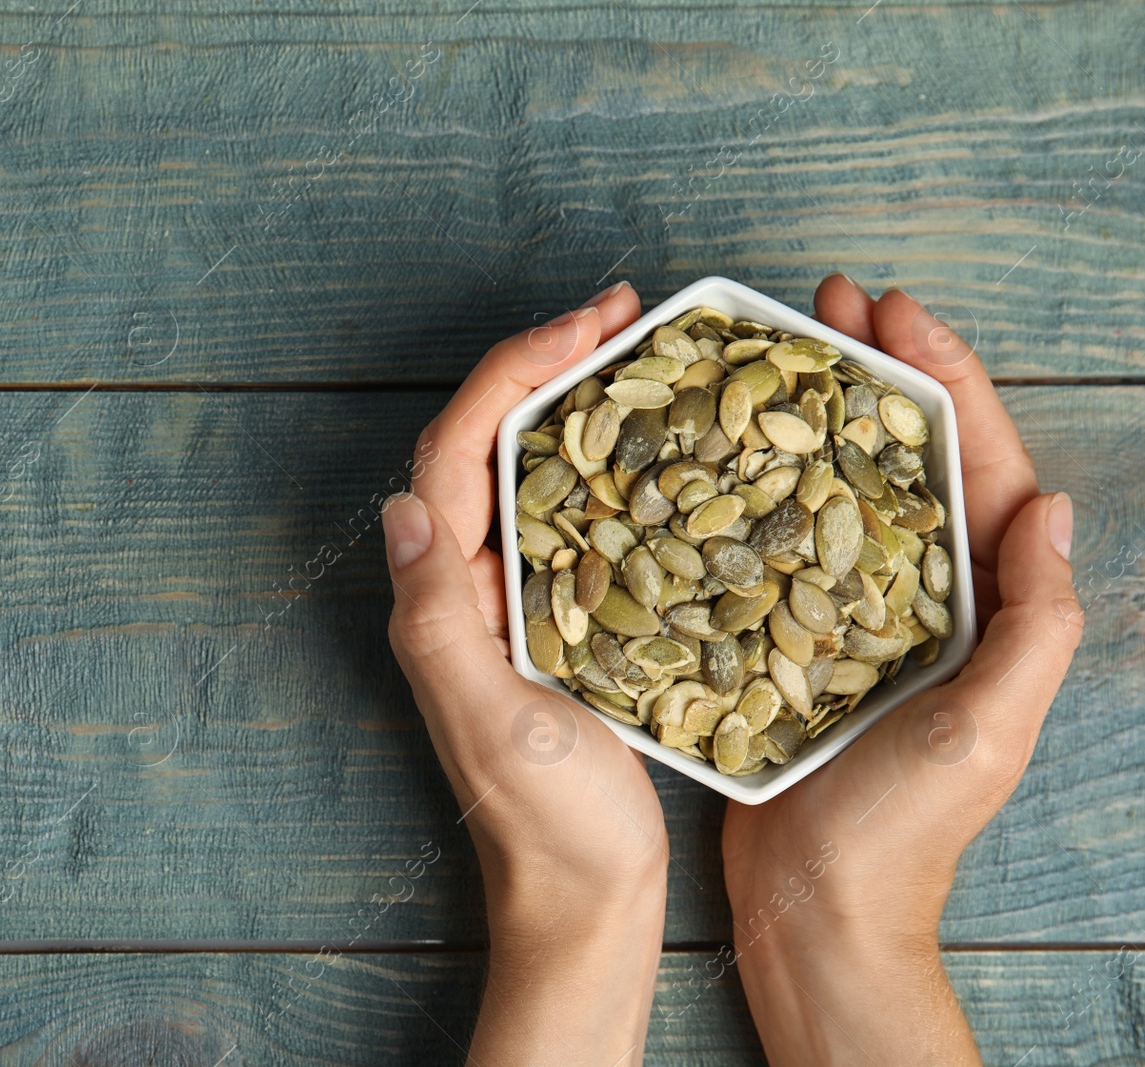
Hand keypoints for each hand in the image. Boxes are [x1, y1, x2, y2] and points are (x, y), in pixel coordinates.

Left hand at [383, 282, 667, 1064]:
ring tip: (647, 353)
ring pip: (540, 470)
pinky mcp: (565, 624)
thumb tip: (399, 505)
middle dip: (550, 364)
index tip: (587, 321)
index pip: (460, 447)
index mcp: (444, 593)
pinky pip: (581, 520)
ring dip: (583, 403)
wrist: (585, 902)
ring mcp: (518, 601)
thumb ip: (436, 615)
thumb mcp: (489, 719)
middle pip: (495, 441)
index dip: (515, 370)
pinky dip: (616, 467)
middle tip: (624, 310)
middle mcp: (470, 585)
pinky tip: (667, 449)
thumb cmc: (545, 825)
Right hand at [721, 275, 1083, 1065]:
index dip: (941, 378)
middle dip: (876, 370)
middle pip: (906, 455)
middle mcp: (920, 594)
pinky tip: (721, 454)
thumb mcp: (984, 732)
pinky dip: (763, 486)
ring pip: (840, 486)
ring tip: (774, 354)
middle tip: (827, 302)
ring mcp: (852, 611)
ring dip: (815, 414)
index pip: (975, 463)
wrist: (818, 912)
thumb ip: (1032, 626)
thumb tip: (1053, 507)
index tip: (893, 311)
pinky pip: (784, 541)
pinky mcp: (791, 638)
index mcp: (979, 604)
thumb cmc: (902, 833)